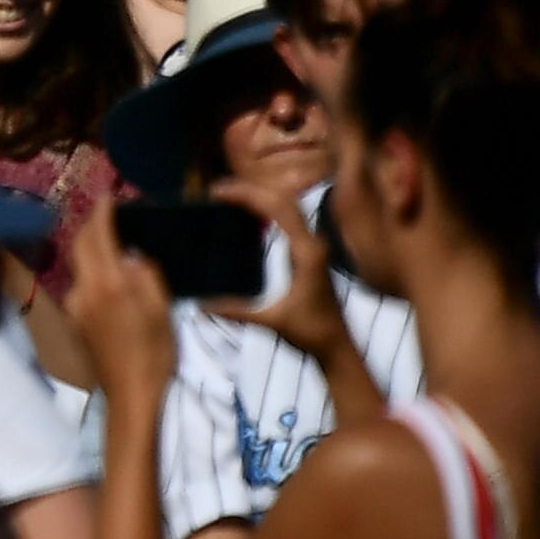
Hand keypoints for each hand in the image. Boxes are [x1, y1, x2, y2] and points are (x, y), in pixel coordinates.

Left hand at [60, 198, 179, 392]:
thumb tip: (129, 254)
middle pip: (80, 245)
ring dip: (91, 248)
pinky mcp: (73, 319)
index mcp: (106, 283)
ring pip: (78, 264)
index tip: (108, 196)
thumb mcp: (160, 308)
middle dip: (92, 225)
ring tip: (111, 240)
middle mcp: (82, 288)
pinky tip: (108, 274)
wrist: (130, 392)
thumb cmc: (154, 351)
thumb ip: (143, 273)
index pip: (98, 236)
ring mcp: (73, 304)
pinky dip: (92, 270)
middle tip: (108, 213)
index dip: (102, 213)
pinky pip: (81, 283)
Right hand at [214, 180, 348, 366]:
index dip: (247, 194)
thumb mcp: (272, 321)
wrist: (338, 347)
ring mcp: (314, 247)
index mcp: (307, 253)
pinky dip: (267, 210)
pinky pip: (289, 220)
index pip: (278, 208)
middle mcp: (313, 244)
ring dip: (259, 197)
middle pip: (283, 200)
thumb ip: (237, 312)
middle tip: (216, 191)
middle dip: (250, 190)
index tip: (217, 192)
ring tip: (228, 197)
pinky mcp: (310, 254)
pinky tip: (249, 214)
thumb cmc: (312, 333)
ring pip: (288, 207)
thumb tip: (201, 306)